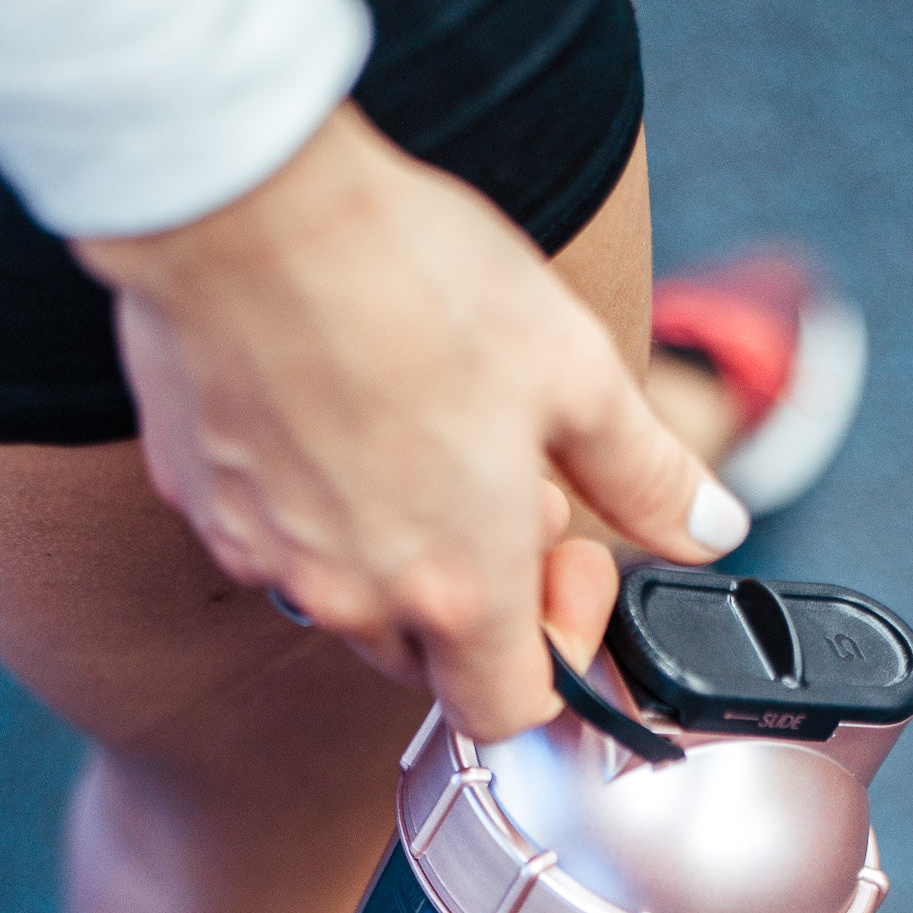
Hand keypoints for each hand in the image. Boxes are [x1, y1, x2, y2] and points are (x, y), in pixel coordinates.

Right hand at [73, 104, 747, 738]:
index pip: (510, 711)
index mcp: (456, 591)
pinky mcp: (201, 502)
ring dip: (403, 551)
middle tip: (505, 477)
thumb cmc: (414, 280)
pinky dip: (319, 504)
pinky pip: (276, 539)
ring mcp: (265, 557)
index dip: (560, 650)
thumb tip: (711, 528)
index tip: (572, 559)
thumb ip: (648, 476)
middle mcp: (351, 599)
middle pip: (432, 656)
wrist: (246, 201)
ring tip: (426, 431)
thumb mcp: (576, 373)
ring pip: (350, 598)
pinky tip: (341, 406)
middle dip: (484, 592)